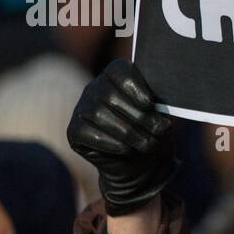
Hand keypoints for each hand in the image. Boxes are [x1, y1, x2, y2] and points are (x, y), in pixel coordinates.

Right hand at [67, 60, 176, 215]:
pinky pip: (90, 134)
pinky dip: (112, 143)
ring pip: (100, 115)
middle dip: (139, 116)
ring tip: (148, 144)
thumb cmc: (151, 131)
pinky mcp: (74, 132)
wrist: (140, 163)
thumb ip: (157, 101)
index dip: (134, 86)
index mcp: (115, 78)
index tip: (150, 104)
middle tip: (159, 130)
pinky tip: (127, 149)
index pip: (119, 71)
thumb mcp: (159, 114)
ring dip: (129, 132)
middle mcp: (94, 89)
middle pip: (111, 95)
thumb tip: (159, 100)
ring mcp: (81, 110)